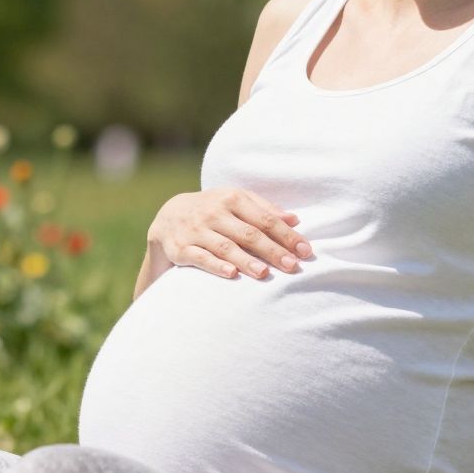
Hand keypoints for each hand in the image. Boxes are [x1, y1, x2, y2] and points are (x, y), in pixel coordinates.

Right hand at [149, 188, 313, 280]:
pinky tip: (231, 274)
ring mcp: (196, 230)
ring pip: (225, 246)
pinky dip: (215, 265)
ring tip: (265, 274)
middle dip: (272, 251)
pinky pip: (200, 257)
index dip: (286, 235)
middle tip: (293, 267)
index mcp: (232, 198)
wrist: (168, 216)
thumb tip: (295, 220)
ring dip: (246, 260)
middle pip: (248, 234)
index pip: (265, 219)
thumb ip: (264, 209)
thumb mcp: (235, 201)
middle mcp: (214, 212)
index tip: (306, 251)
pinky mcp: (181, 248)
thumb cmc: (213, 210)